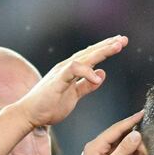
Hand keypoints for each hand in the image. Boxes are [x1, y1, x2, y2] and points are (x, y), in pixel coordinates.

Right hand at [13, 35, 127, 127]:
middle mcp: (66, 68)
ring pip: (84, 57)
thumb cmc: (48, 106)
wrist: (29, 114)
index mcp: (71, 71)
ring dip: (101, 51)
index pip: (91, 56)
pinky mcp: (57, 81)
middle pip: (90, 52)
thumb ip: (86, 85)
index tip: (120, 43)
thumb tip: (101, 73)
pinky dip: (86, 71)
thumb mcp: (74, 96)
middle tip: (124, 39)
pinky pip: (73, 70)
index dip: (106, 49)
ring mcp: (61, 72)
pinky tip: (98, 76)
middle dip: (107, 45)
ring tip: (117, 47)